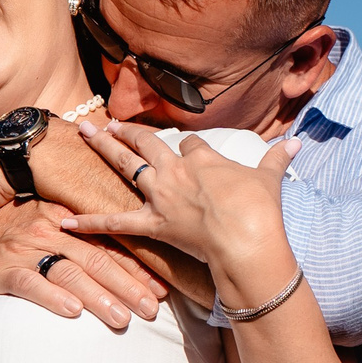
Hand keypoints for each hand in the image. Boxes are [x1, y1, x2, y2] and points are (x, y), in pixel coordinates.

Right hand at [0, 202, 169, 330]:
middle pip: (96, 259)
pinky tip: (72, 311)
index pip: (108, 245)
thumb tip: (127, 264)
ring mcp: (25, 249)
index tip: (160, 288)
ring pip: (69, 272)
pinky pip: (30, 283)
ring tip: (121, 317)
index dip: (136, 267)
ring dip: (98, 296)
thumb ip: (83, 241)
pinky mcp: (2, 269)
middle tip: (151, 309)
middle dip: (127, 285)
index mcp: (66, 218)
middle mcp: (49, 230)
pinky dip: (52, 297)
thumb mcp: (51, 226)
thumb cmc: (15, 233)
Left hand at [65, 121, 299, 309]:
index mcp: (203, 158)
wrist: (247, 240)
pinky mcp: (152, 224)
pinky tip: (65, 222)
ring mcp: (161, 196)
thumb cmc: (259, 210)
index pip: (189, 144)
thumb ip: (277, 159)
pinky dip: (89, 223)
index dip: (187, 147)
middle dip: (128, 132)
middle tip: (108, 122)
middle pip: (148, 143)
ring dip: (104, 149)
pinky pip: (115, 221)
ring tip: (85, 134)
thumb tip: (297, 144)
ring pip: (126, 166)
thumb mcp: (270, 179)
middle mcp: (176, 171)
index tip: (187, 150)